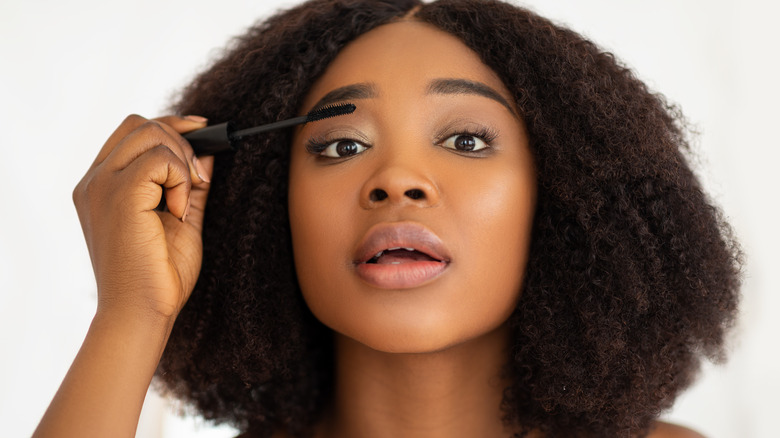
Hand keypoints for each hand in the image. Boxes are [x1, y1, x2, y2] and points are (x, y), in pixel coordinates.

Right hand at [73, 114, 212, 320]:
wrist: (142, 312)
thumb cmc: (159, 274)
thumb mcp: (181, 217)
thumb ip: (190, 184)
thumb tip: (208, 151)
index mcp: (103, 185)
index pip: (133, 131)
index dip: (171, 126)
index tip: (204, 131)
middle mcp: (95, 181)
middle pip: (141, 124)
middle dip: (180, 141)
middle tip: (197, 180)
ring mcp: (102, 185)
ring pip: (150, 133)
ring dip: (182, 161)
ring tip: (185, 201)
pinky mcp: (119, 194)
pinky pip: (159, 158)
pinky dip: (180, 179)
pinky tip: (178, 211)